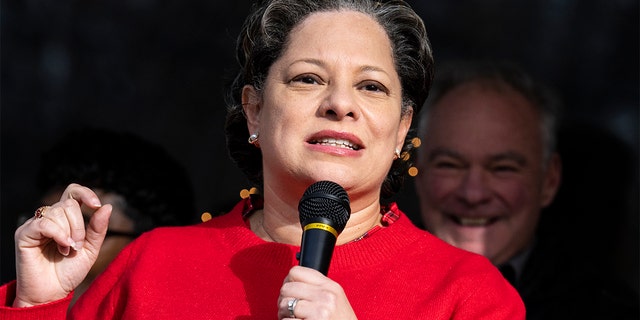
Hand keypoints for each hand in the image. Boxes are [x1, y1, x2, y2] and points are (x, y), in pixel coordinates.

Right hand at [13, 183, 111, 306]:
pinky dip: (58, 234)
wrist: (51, 293)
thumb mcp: (90, 249)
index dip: (86, 193)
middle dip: (80, 225)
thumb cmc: (69, 272)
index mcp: (66, 218)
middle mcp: (50, 218)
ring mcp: (36, 225)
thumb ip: (98, 228)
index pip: (73, 192)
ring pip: (58, 211)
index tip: (96, 205)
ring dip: (70, 233)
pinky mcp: (24, 234)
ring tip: (68, 250)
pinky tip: (63, 247)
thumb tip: (107, 206)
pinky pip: (44, 223)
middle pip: (69, 203)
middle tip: (78, 245)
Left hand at [278, 266, 356, 319]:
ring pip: (284, 304)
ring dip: (283, 314)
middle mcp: (326, 296)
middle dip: (284, 300)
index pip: (296, 271)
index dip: (289, 282)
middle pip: (287, 288)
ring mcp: (320, 311)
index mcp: (331, 287)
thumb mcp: (335, 299)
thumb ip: (317, 289)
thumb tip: (291, 282)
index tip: (291, 292)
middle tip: (289, 310)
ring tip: (293, 318)